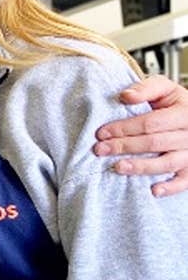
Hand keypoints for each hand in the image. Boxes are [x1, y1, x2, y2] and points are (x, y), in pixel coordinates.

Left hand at [94, 74, 187, 196]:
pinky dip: (170, 187)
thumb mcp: (166, 89)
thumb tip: (125, 96)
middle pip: (155, 143)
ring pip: (167, 163)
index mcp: (184, 113)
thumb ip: (147, 89)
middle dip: (125, 147)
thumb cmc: (175, 105)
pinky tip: (153, 190)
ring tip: (117, 167)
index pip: (151, 122)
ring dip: (141, 167)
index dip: (124, 128)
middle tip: (101, 150)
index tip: (102, 133)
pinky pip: (184, 181)